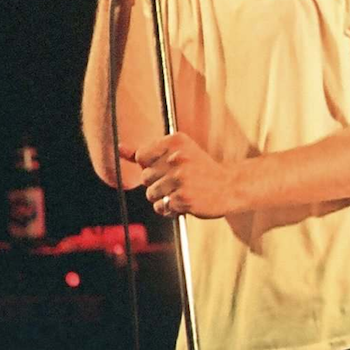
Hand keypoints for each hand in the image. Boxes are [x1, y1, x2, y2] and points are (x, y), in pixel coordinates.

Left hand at [120, 133, 246, 218]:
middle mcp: (178, 158)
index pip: (141, 156)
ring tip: (182, 191)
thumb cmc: (200, 169)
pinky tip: (185, 202)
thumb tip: (120, 148)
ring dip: (163, 196)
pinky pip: (161, 207)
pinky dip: (170, 208)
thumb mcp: (177, 153)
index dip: (152, 165)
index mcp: (176, 141)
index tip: (170, 166)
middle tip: (180, 180)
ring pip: (151, 194)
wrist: (230, 186)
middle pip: (145, 176)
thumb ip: (147, 152)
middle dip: (158, 182)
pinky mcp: (183, 198)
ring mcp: (181, 179)